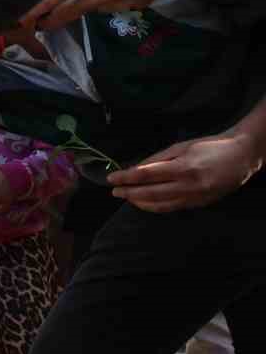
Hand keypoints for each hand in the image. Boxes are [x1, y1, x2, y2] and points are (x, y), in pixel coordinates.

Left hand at [107, 132, 262, 212]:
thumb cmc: (210, 146)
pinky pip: (172, 207)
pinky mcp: (199, 204)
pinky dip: (155, 206)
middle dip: (129, 193)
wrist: (241, 156)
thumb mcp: (182, 146)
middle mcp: (189, 185)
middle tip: (114, 192)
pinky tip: (144, 203)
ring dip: (140, 203)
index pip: (147, 175)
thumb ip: (158, 159)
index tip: (112, 179)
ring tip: (127, 197)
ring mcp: (195, 197)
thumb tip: (135, 169)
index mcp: (184, 167)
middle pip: (150, 193)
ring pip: (160, 205)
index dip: (127, 178)